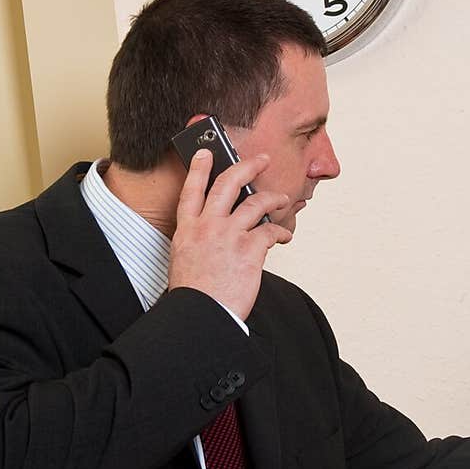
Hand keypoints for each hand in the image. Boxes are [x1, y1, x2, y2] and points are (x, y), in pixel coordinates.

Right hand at [168, 151, 291, 319]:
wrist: (200, 314)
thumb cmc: (195, 294)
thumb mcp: (184, 259)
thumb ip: (199, 240)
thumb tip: (217, 232)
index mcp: (187, 229)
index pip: (192, 191)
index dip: (199, 169)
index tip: (206, 154)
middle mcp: (207, 226)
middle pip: (227, 185)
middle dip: (247, 167)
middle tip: (261, 159)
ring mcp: (229, 236)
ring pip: (255, 203)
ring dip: (273, 199)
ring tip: (283, 199)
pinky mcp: (249, 250)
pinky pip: (270, 232)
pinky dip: (281, 232)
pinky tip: (284, 237)